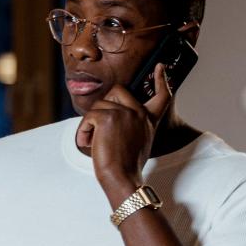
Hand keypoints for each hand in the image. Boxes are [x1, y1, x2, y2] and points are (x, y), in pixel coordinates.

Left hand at [74, 63, 172, 202]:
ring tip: (92, 142)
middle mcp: (139, 113)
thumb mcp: (137, 142)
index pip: (161, 96)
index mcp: (148, 120)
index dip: (162, 80)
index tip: (161, 67)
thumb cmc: (126, 166)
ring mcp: (125, 113)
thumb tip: (108, 117)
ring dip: (91, 123)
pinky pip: (89, 116)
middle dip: (105, 105)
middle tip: (98, 127)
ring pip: (99, 105)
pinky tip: (87, 143)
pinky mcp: (108, 118)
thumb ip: (130, 125)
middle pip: (118, 91)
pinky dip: (84, 130)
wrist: (122, 178)